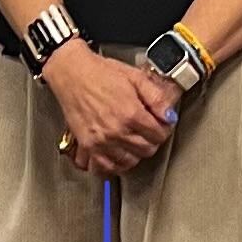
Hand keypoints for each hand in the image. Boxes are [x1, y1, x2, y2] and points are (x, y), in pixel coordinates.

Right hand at [43, 38, 178, 175]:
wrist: (72, 73)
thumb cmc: (100, 73)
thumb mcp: (136, 77)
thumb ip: (156, 97)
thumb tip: (169, 116)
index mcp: (131, 113)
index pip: (158, 135)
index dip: (164, 130)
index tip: (161, 125)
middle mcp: (116, 131)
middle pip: (146, 150)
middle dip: (152, 142)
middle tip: (149, 133)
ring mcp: (101, 141)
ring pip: (128, 162)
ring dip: (135, 154)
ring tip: (134, 143)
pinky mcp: (87, 146)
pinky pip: (104, 167)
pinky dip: (113, 166)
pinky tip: (118, 157)